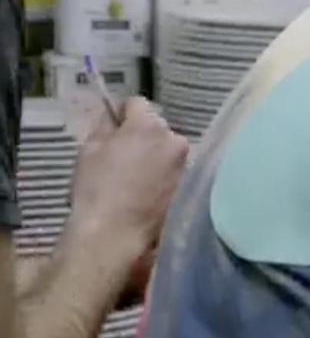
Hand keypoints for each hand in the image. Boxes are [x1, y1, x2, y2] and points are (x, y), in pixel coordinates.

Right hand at [66, 99, 189, 268]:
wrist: (117, 233)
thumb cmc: (97, 189)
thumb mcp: (90, 150)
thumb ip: (105, 127)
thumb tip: (113, 116)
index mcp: (150, 125)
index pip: (138, 104)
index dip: (122, 114)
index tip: (112, 129)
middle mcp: (176, 140)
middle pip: (157, 128)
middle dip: (141, 136)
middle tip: (121, 156)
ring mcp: (186, 165)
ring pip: (167, 151)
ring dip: (154, 156)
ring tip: (134, 178)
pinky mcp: (190, 186)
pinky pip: (174, 171)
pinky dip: (163, 175)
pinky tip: (147, 191)